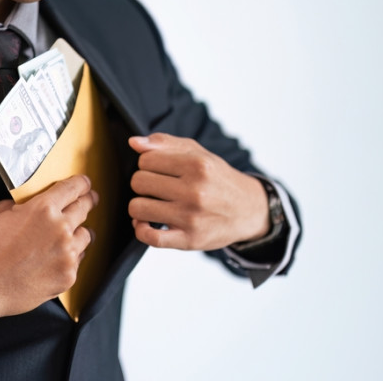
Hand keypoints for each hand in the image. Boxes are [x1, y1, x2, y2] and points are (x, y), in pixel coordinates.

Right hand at [0, 175, 97, 323]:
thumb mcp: (0, 213)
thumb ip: (24, 205)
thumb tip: (34, 204)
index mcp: (43, 208)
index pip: (74, 187)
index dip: (83, 184)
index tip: (86, 185)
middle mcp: (60, 229)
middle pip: (85, 208)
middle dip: (88, 202)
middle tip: (90, 201)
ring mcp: (67, 254)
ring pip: (86, 235)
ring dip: (78, 233)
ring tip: (67, 237)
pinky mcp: (68, 276)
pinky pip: (78, 260)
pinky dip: (71, 258)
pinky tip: (55, 259)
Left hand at [128, 133, 268, 250]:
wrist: (248, 210)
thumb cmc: (217, 179)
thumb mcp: (198, 153)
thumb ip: (165, 143)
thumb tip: (133, 142)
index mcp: (197, 164)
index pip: (145, 160)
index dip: (147, 165)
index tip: (159, 171)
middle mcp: (195, 190)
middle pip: (139, 182)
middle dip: (143, 184)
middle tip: (158, 188)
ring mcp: (191, 217)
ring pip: (138, 208)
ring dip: (140, 207)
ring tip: (153, 205)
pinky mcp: (189, 240)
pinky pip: (150, 237)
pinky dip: (141, 230)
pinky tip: (148, 224)